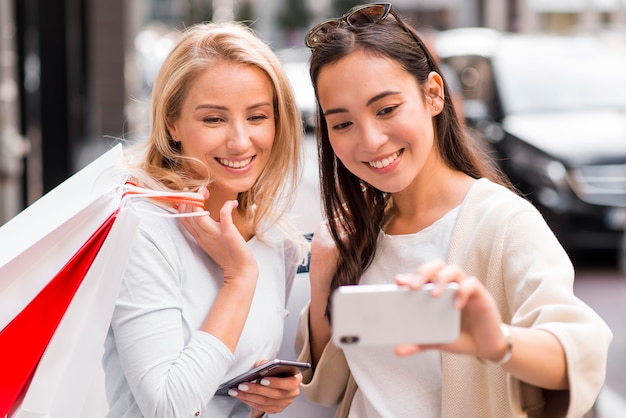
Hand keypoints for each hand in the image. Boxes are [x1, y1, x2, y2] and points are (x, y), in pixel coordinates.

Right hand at [178, 188, 257, 281]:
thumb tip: (210, 215)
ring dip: (200, 199)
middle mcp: (204, 235)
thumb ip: (208, 229)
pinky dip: (227, 205)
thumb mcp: (212, 241)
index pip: (183, 218)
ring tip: (207, 192)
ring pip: (198, 214)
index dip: (184, 204)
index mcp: (199, 237)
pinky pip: (224, 215)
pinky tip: (233, 202)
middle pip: (187, 214)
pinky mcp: (228, 233)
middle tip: (200, 190)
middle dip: (190, 198)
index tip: (191, 194)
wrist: (240, 272)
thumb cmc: (229, 256)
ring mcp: (215, 234)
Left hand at [228, 360, 301, 414]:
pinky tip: (242, 396)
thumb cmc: (277, 370)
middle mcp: (292, 393)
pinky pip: (262, 408)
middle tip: (242, 385)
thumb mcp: (274, 363)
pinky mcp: (277, 409)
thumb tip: (261, 365)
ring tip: (237, 391)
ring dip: (249, 397)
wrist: (279, 379)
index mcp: (296, 379)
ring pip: (266, 402)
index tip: (262, 379)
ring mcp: (285, 402)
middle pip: (274, 394)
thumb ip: (267, 363)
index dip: (276, 382)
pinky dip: (250, 402)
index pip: (289, 383)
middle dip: (256, 389)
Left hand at [393, 259, 508, 361]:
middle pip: (435, 266)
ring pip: (453, 269)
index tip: (398, 282)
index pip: (420, 277)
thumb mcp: (435, 341)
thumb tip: (397, 350)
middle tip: (414, 286)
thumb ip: (417, 342)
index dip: (408, 276)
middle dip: (423, 272)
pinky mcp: (480, 295)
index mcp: (434, 292)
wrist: (484, 347)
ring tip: (434, 295)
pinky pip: (472, 284)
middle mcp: (449, 286)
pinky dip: (463, 291)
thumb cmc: (458, 336)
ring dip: (441, 278)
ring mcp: (464, 288)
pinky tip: (456, 306)